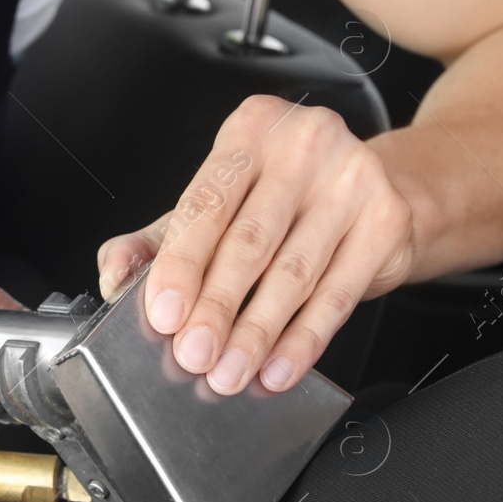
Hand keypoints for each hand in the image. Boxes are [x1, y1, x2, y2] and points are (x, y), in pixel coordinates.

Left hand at [98, 95, 413, 394]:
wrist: (378, 189)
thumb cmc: (285, 198)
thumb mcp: (217, 206)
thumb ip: (158, 240)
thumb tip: (115, 272)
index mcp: (250, 131)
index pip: (207, 203)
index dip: (182, 265)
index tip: (164, 313)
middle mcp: (304, 144)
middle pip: (251, 241)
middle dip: (217, 308)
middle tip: (195, 355)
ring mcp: (352, 179)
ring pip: (294, 273)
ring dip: (257, 334)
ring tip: (230, 371)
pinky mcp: (387, 220)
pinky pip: (338, 294)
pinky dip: (304, 340)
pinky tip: (279, 367)